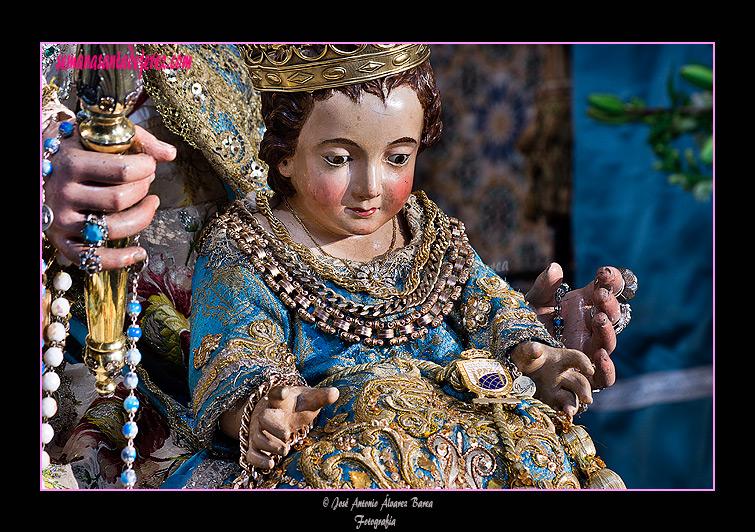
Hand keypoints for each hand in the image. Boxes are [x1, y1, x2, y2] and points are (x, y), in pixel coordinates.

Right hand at [43, 121, 175, 269]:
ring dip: (142, 217)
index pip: (123, 171)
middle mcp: (63, 194)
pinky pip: (93, 259)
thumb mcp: (101, 134)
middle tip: (146, 181)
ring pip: (114, 229)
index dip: (146, 167)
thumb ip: (138, 139)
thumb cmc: (77, 147)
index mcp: (71, 163)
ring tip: (151, 203)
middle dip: (143, 189)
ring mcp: (61, 220)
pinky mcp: (62, 241)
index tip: (148, 164)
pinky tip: (140, 252)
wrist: (38, 163)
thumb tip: (170, 154)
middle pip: (120, 200)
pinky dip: (120, 259)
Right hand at [245, 385, 338, 469]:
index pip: (276, 392)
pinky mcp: (256, 445)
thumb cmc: (295, 406)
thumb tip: (336, 392)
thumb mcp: (308, 400)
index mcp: (279, 400)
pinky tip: (271, 464)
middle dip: (274, 427)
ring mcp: (259, 430)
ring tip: (285, 449)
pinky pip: (251, 454)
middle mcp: (266, 414)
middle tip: (286, 435)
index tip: (284, 392)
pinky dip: (258, 460)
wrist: (277, 414)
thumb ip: (321, 397)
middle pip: (263, 418)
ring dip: (270, 445)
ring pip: (258, 438)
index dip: (279, 392)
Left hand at [510, 341, 592, 416]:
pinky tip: (559, 420)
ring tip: (569, 413)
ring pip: (570, 399)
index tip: (589, 370)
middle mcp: (563, 377)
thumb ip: (530, 350)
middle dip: (584, 391)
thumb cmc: (525, 358)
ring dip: (572, 406)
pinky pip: (558, 410)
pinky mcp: (549, 403)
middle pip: (579, 383)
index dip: (584, 363)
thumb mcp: (525, 351)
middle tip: (587, 399)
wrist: (513, 371)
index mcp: (560, 360)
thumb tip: (536, 349)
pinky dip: (560, 415)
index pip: (576, 358)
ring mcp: (557, 391)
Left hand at [526, 262, 624, 389]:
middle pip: (611, 315)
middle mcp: (591, 327)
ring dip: (607, 330)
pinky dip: (608, 368)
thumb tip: (555, 268)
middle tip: (600, 295)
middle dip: (609, 303)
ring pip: (609, 342)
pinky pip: (604, 377)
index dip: (611, 280)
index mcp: (584, 306)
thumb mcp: (533, 304)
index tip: (604, 273)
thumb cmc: (527, 324)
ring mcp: (590, 350)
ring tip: (599, 318)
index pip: (606, 290)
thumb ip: (544, 287)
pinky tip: (601, 356)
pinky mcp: (586, 375)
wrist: (513, 354)